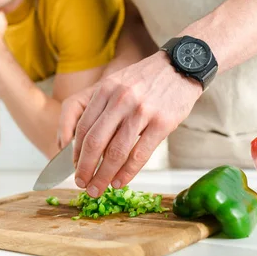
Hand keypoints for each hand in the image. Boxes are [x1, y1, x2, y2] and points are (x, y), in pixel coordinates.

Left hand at [59, 51, 201, 196]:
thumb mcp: (118, 82)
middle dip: (85, 168)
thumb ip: (102, 107)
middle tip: (81, 184)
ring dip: (103, 176)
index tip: (74, 167)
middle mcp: (120, 99)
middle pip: (94, 142)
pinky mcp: (162, 123)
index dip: (75, 152)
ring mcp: (141, 111)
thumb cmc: (148, 78)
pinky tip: (120, 182)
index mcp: (105, 89)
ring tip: (98, 189)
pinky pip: (139, 154)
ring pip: (115, 152)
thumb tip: (85, 143)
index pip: (82, 127)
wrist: (182, 66)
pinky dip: (127, 173)